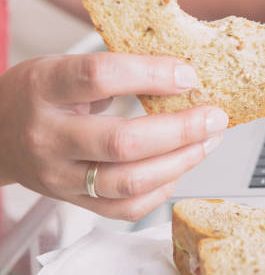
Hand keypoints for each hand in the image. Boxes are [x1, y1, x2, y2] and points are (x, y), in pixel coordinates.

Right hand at [0, 53, 227, 220]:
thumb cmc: (38, 94)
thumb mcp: (63, 67)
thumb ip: (114, 72)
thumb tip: (182, 74)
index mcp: (46, 88)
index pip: (101, 77)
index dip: (151, 75)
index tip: (188, 75)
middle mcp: (50, 135)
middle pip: (123, 142)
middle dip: (182, 130)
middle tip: (215, 117)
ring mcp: (60, 175)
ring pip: (128, 181)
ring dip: (181, 161)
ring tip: (208, 141)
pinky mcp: (71, 200)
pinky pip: (124, 208)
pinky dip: (161, 190)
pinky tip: (178, 168)